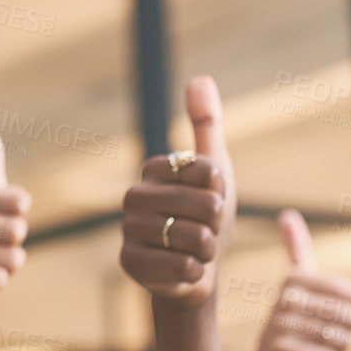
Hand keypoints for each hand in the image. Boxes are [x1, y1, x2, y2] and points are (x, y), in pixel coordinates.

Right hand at [120, 76, 233, 306]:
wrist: (194, 271)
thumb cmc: (206, 219)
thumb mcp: (215, 173)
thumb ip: (207, 126)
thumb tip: (199, 78)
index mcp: (154, 167)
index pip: (210, 172)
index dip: (222, 192)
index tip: (211, 200)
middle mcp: (134, 194)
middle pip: (207, 207)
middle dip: (218, 225)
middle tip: (205, 230)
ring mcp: (128, 229)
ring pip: (196, 238)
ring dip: (208, 250)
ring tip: (195, 250)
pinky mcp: (128, 262)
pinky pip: (182, 265)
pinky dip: (195, 271)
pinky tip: (185, 269)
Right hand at [245, 210, 350, 350]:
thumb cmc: (292, 320)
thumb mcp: (296, 282)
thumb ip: (296, 250)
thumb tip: (286, 213)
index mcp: (294, 280)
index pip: (338, 290)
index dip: (348, 299)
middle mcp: (283, 300)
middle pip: (336, 313)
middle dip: (348, 324)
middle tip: (348, 330)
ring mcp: (277, 326)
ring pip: (328, 335)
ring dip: (340, 343)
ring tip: (340, 345)